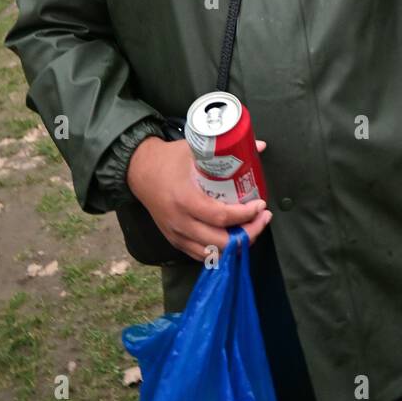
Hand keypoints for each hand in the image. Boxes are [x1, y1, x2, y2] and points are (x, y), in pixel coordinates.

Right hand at [127, 136, 271, 261]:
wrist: (139, 170)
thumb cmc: (168, 159)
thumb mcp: (196, 149)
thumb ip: (228, 150)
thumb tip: (261, 146)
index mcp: (185, 199)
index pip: (221, 216)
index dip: (245, 215)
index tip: (260, 205)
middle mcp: (180, 222)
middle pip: (221, 242)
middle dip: (248, 233)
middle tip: (262, 219)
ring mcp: (176, 234)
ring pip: (212, 253)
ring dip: (236, 245)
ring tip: (252, 229)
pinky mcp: (174, 240)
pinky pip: (200, 255)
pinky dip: (220, 251)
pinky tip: (234, 240)